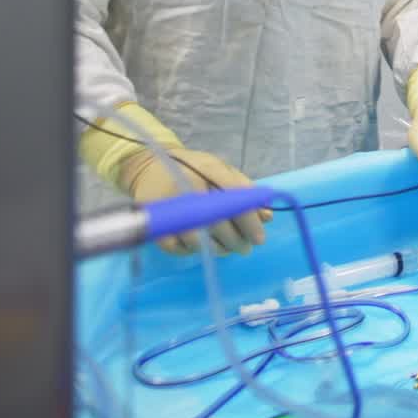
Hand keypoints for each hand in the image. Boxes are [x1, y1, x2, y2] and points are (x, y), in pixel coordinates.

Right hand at [118, 147, 270, 255]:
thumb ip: (244, 190)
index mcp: (208, 169)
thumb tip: (267, 217)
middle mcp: (187, 186)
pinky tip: (204, 248)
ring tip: (228, 250)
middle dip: (236, 240)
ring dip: (217, 249)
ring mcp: (168, 205)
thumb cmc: (193, 169)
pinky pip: (177, 247)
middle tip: (246, 248)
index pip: (234, 197)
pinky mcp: (154, 222)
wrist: (150, 166)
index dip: (249, 219)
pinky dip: (193, 251)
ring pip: (197, 238)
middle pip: (217, 221)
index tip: (260, 237)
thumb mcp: (220, 169)